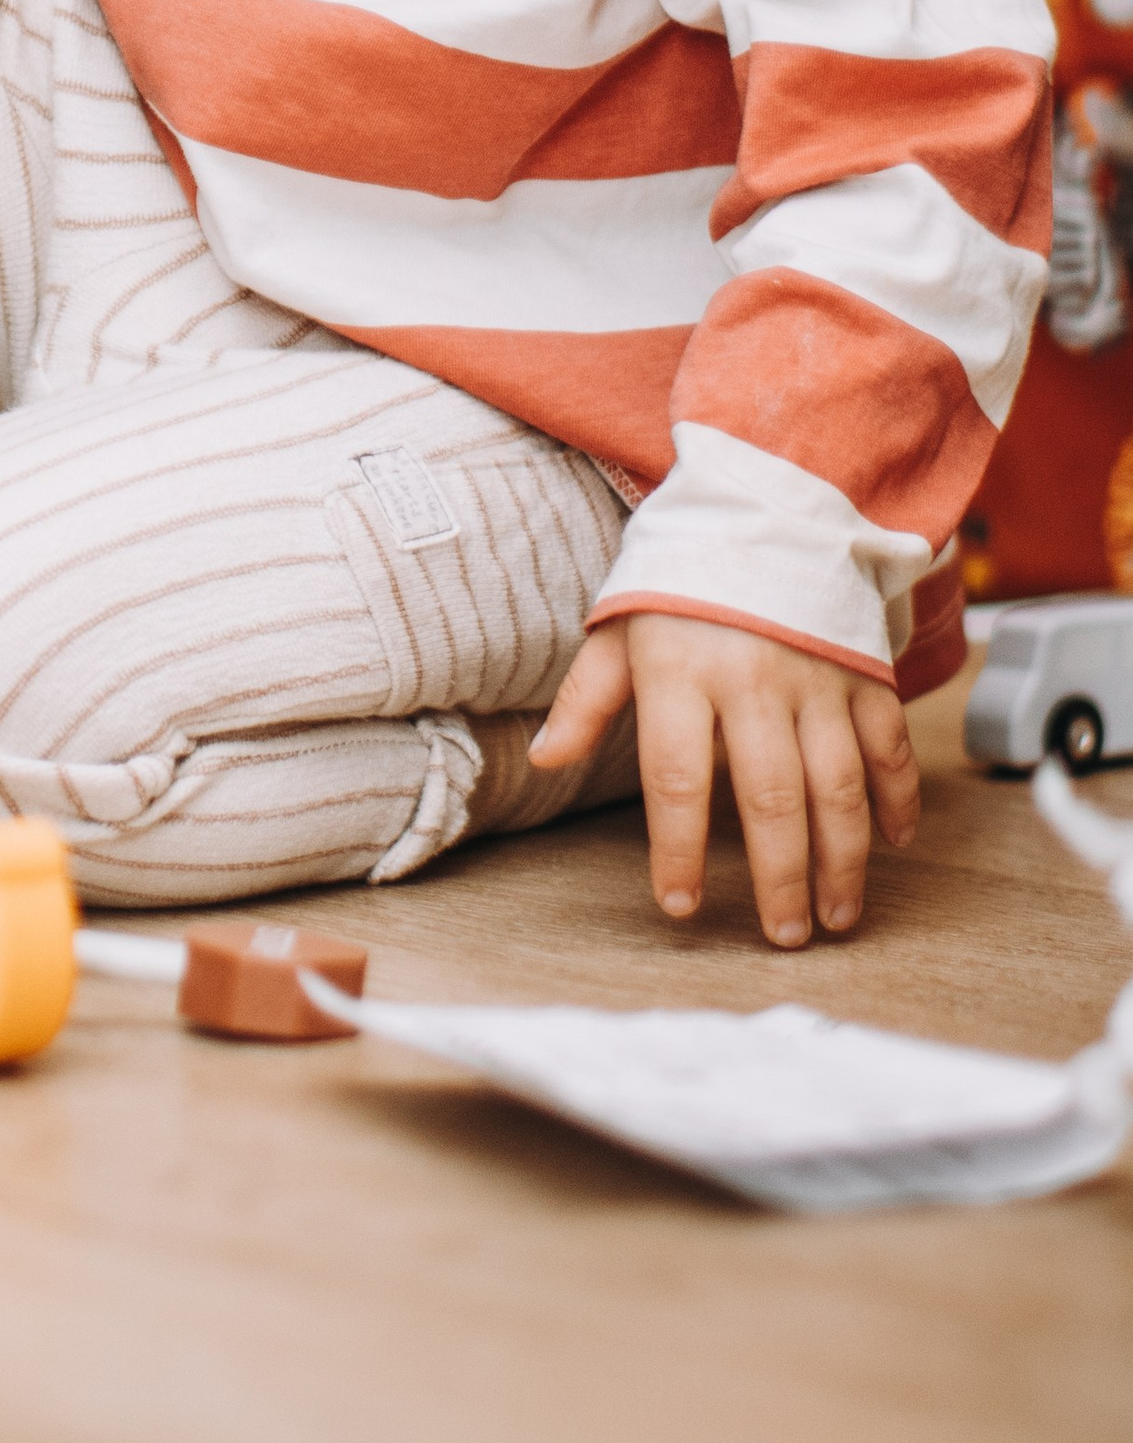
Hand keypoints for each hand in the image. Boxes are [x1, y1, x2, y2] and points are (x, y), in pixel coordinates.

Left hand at [531, 611, 921, 947]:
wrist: (760, 504)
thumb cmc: (681, 577)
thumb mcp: (619, 625)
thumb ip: (587, 697)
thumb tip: (546, 758)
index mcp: (681, 670)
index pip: (676, 779)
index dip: (678, 849)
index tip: (680, 906)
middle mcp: (752, 678)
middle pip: (771, 797)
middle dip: (780, 877)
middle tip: (782, 938)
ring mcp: (816, 676)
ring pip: (839, 784)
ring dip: (842, 860)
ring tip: (836, 917)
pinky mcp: (864, 671)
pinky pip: (888, 744)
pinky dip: (897, 797)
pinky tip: (893, 843)